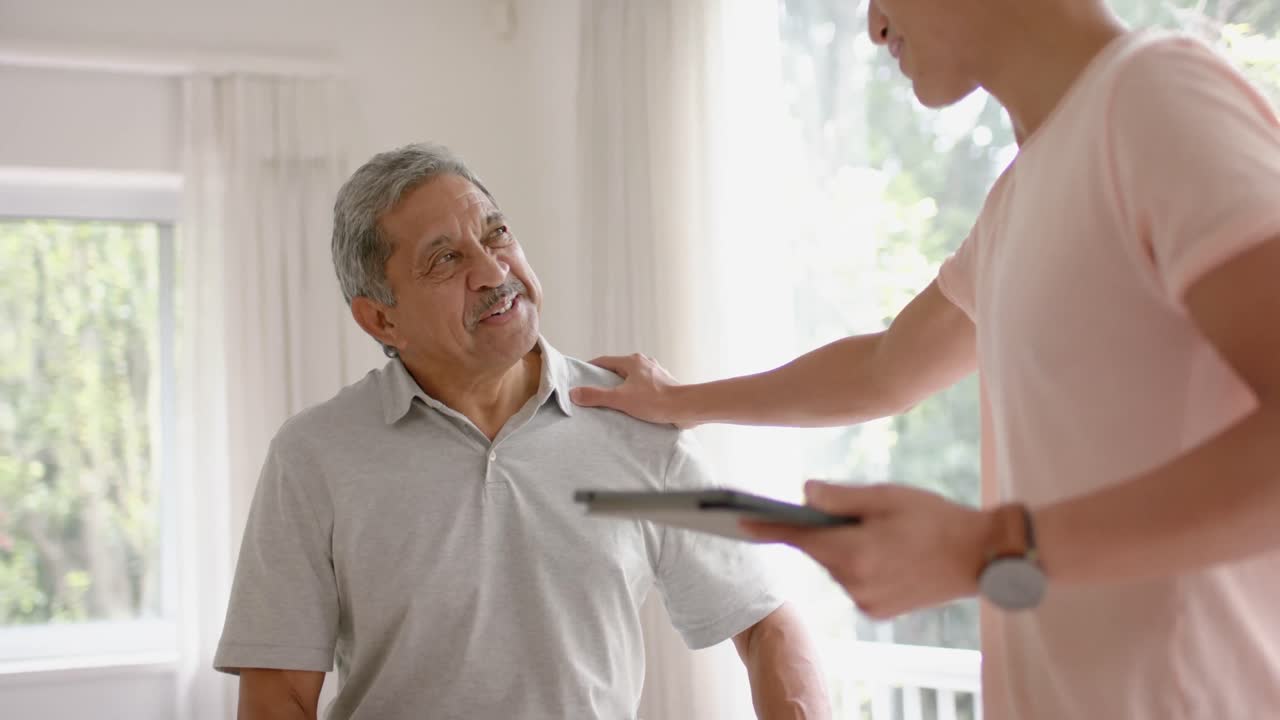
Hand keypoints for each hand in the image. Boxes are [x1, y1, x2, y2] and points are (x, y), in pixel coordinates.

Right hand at [570, 353, 693, 427]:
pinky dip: (634, 396)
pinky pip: (642, 389)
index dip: (590, 369)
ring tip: (611, 403)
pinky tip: (631, 408)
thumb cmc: (656, 401)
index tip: (580, 378)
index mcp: (633, 361)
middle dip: (605, 381)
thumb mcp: (620, 399)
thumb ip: (596, 396)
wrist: (686, 409)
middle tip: (593, 394)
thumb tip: (574, 393)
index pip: (604, 361)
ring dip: (621, 389)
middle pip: (617, 370)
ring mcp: (654, 375)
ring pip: (631, 380)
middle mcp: (644, 364)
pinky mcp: (662, 387)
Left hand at [742, 481, 993, 618]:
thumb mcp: (886, 496)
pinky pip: (855, 583)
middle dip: (827, 530)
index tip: (738, 522)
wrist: (981, 557)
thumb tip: (803, 493)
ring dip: (846, 549)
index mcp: (852, 551)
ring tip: (885, 535)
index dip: (767, 527)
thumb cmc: (935, 518)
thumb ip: (840, 496)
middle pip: (820, 551)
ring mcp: (866, 601)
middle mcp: (853, 582)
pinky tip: (891, 555)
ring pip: (838, 567)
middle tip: (861, 514)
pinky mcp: (878, 611)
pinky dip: (861, 567)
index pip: (798, 537)